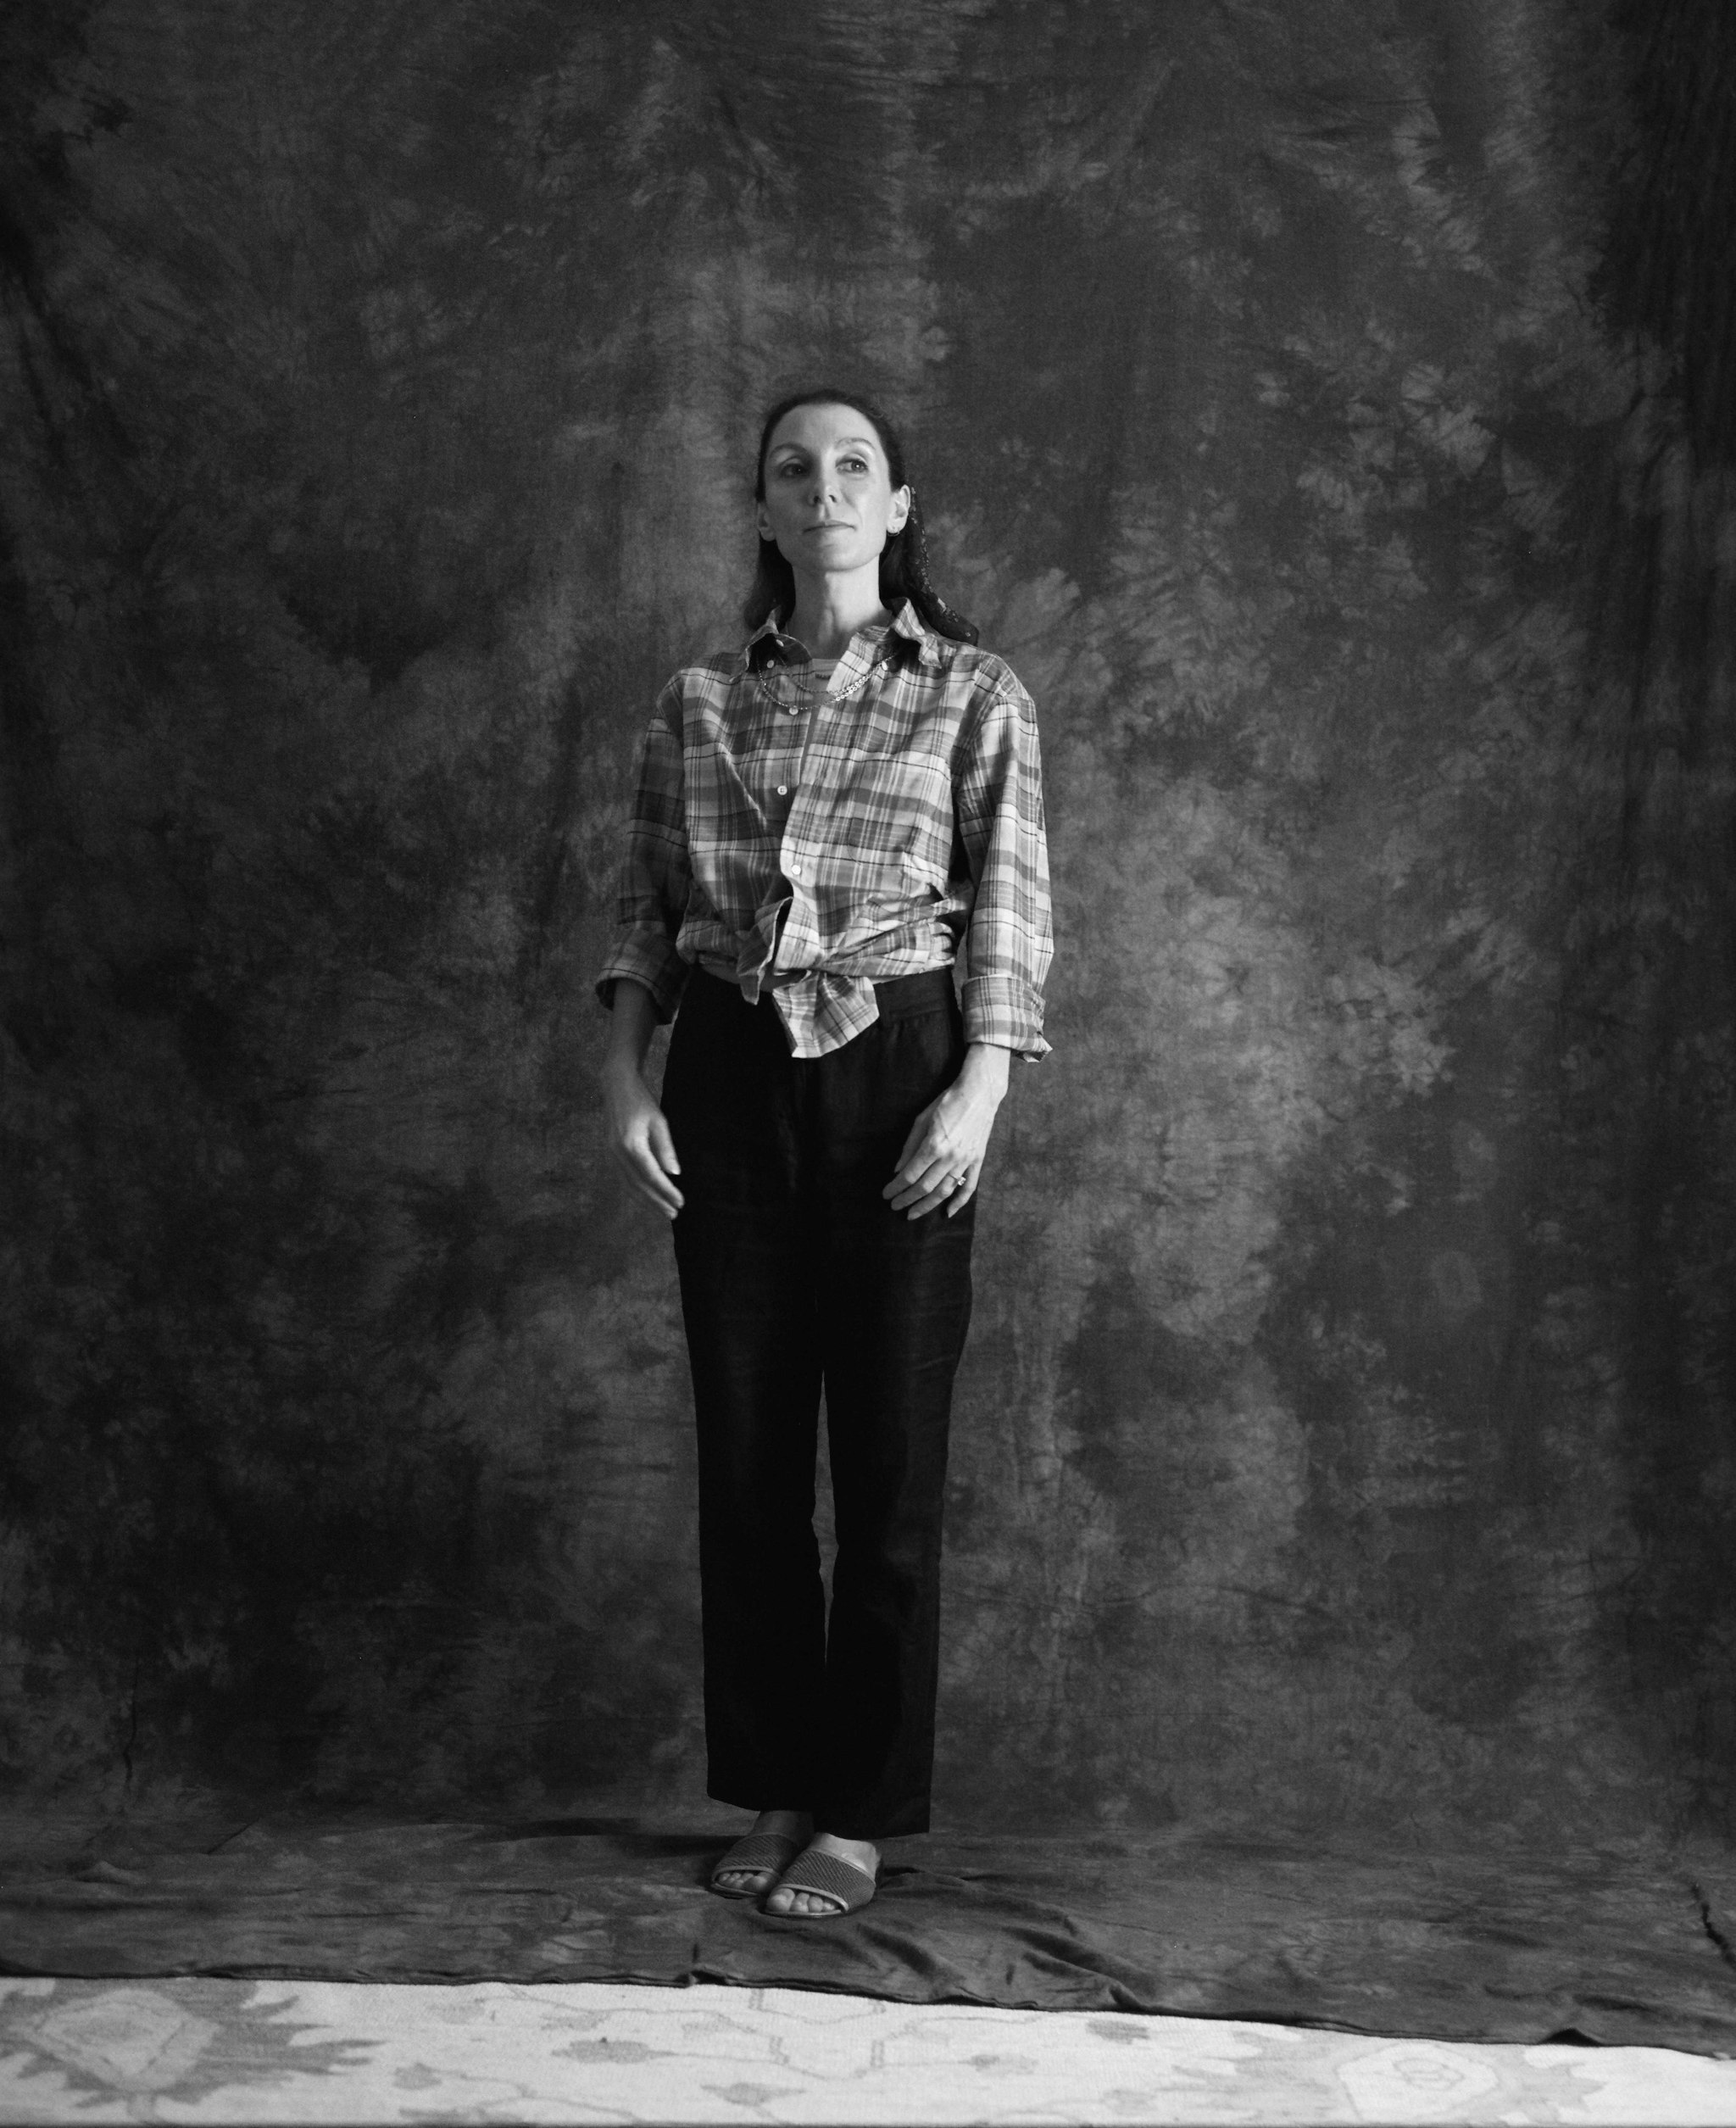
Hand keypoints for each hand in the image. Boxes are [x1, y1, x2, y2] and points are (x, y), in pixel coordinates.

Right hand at [603, 1060, 684, 1218]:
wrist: (616, 1086)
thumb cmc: (641, 1101)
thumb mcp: (659, 1121)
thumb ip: (665, 1148)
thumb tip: (674, 1173)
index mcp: (631, 1145)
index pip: (652, 1175)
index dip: (666, 1191)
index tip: (680, 1202)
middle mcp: (618, 1153)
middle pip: (639, 1185)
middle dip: (657, 1201)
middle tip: (673, 1214)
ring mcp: (612, 1153)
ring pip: (629, 1184)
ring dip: (646, 1199)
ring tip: (663, 1210)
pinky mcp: (611, 1152)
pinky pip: (624, 1177)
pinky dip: (636, 1190)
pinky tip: (647, 1196)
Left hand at [883, 1042, 1010, 1219]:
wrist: (979, 1094)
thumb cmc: (947, 1103)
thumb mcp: (921, 1120)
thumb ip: (909, 1147)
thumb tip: (898, 1170)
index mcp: (933, 1145)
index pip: (910, 1175)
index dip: (896, 1187)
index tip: (886, 1194)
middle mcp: (950, 1157)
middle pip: (925, 1187)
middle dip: (907, 1199)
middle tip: (894, 1206)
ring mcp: (966, 1161)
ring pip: (944, 1191)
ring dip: (927, 1205)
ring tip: (912, 1213)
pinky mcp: (977, 1161)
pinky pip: (968, 1187)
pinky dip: (959, 1202)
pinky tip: (947, 1212)